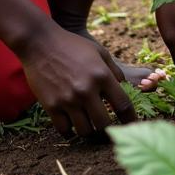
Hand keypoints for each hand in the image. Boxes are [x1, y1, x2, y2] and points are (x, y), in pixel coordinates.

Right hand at [18, 21, 135, 137]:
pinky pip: (64, 129)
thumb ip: (113, 70)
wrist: (41, 43)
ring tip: (90, 126)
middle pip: (104, 124)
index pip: (122, 104)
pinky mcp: (51, 106)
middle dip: (108, 129)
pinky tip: (73, 125)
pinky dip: (71, 131)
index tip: (133, 126)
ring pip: (85, 131)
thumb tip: (123, 87)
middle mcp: (86, 90)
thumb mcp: (99, 52)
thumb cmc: (73, 46)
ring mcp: (68, 100)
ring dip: (90, 131)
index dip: (130, 118)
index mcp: (102, 75)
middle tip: (109, 129)